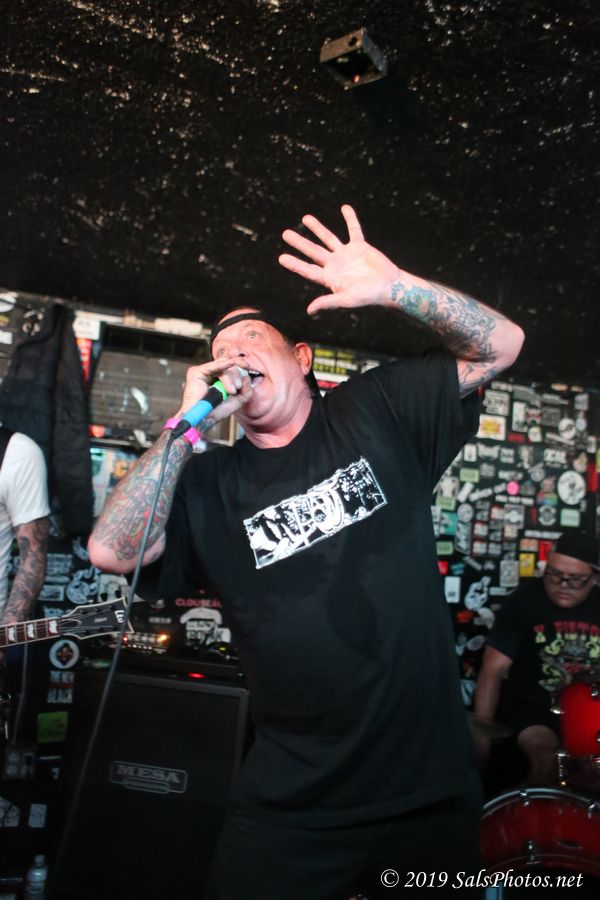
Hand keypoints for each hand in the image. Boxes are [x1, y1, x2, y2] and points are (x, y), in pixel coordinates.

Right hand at [177, 357, 252, 424]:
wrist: (203, 420)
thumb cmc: (216, 412)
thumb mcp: (237, 401)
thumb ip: (246, 391)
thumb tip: (247, 377)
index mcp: (220, 379)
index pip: (233, 368)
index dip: (241, 368)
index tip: (248, 368)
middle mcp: (212, 373)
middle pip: (229, 367)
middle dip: (236, 376)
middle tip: (236, 389)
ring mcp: (204, 372)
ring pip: (223, 367)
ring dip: (230, 378)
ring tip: (231, 391)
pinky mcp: (197, 372)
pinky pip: (213, 366)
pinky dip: (223, 364)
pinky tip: (231, 363)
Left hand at [279, 204, 401, 314]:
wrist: (389, 287)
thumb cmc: (368, 296)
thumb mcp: (346, 300)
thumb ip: (328, 302)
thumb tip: (309, 310)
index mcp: (330, 278)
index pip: (308, 270)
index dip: (295, 264)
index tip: (282, 258)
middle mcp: (335, 265)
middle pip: (313, 251)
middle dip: (300, 242)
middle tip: (285, 234)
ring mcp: (347, 255)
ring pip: (328, 238)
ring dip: (317, 228)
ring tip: (305, 218)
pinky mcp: (360, 246)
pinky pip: (354, 229)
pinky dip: (350, 219)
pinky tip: (345, 207)